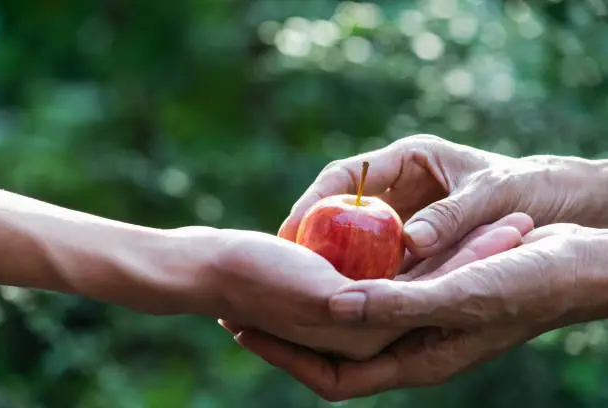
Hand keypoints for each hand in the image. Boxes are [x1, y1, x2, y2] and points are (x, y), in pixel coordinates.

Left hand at [220, 213, 537, 399]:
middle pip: (328, 348)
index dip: (284, 357)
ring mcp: (413, 316)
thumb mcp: (463, 294)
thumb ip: (401, 305)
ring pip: (344, 318)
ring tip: (266, 282)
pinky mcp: (422, 289)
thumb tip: (335, 311)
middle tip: (237, 307)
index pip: (332, 374)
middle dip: (282, 333)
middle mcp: (407, 343)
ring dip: (305, 305)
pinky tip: (315, 255)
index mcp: (415, 359)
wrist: (572, 262)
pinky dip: (336, 278)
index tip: (241, 331)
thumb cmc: (529, 283)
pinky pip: (366, 289)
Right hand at [278, 134, 607, 258]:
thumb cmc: (524, 187)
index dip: (315, 198)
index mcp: (408, 158)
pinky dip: (364, 270)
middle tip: (288, 261)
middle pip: (341, 205)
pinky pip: (378, 254)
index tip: (292, 226)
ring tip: (308, 281)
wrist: (553, 202)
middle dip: (314, 230)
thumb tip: (409, 244)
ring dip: (334, 254)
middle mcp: (397, 185)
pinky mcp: (410, 237)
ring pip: (355, 234)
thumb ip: (450, 216)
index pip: (347, 174)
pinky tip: (351, 290)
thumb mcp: (490, 195)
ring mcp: (402, 212)